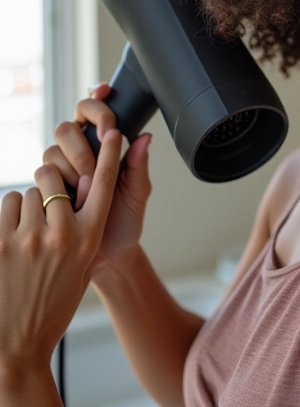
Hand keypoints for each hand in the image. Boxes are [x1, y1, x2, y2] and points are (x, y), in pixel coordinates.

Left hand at [0, 128, 122, 367]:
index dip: (109, 153)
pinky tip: (11, 238)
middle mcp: (62, 234)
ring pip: (26, 192)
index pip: (104, 183)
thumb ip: (86, 224)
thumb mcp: (82, 263)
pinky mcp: (0, 243)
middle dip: (49, 185)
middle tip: (46, 206)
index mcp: (89, 237)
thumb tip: (90, 188)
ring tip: (27, 234)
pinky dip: (8, 215)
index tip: (112, 131)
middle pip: (54, 177)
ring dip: (26, 205)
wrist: (16, 343)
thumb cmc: (54, 302)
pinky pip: (6, 204)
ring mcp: (29, 238)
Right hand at [42, 83, 152, 278]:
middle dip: (84, 143)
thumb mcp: (137, 194)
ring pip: (54, 147)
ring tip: (88, 190)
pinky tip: (73, 196)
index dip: (97, 97)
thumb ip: (139, 165)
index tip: (105, 91)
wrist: (105, 256)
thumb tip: (144, 137)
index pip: (96, 111)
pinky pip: (43, 171)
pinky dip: (58, 181)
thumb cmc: (124, 222)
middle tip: (97, 166)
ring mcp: (61, 168)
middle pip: (69, 125)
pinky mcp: (46, 186)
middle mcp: (81, 152)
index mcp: (106, 146)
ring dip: (72, 166)